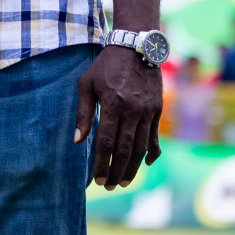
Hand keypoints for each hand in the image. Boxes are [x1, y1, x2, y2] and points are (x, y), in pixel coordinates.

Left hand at [75, 45, 162, 189]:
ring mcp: (148, 112)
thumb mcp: (87, 84)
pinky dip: (152, 153)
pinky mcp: (157, 110)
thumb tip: (77, 140)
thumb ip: (83, 113)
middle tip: (109, 186)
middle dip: (116, 172)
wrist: (136, 47)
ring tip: (123, 182)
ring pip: (141, 148)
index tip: (97, 179)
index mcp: (112, 104)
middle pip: (125, 150)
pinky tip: (146, 164)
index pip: (107, 142)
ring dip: (133, 168)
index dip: (101, 164)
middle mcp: (132, 111)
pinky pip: (155, 137)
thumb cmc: (105, 66)